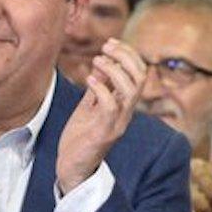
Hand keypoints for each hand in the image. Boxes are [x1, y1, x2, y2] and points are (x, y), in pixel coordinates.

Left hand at [57, 39, 146, 193]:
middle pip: (140, 78)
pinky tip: (88, 79)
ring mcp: (118, 123)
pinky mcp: (105, 133)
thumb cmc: (79, 139)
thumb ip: (98, 89)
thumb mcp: (89, 108)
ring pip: (130, 90)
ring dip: (114, 70)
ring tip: (97, 61)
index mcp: (124, 106)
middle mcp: (126, 114)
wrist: (72, 168)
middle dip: (125, 57)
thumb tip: (102, 66)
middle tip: (105, 47)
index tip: (110, 43)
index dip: (128, 55)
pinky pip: (110, 106)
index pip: (139, 74)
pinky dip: (101, 88)